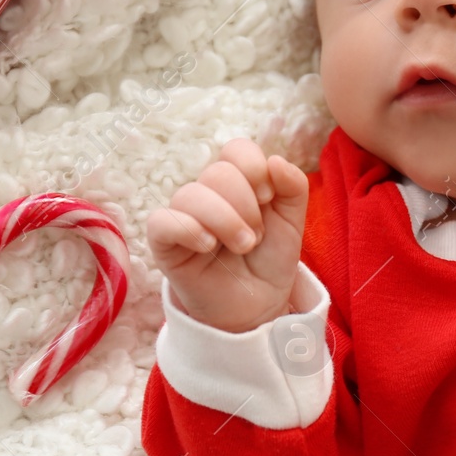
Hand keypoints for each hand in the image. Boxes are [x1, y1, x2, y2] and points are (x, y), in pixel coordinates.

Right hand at [146, 138, 308, 332]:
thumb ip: (293, 186)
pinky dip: (189, 229)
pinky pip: (162, 221)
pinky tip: (209, 246)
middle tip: (256, 237)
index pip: (236, 149)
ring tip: (242, 247)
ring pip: (190, 194)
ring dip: (225, 222)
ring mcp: (183, 216)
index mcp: (237, 181)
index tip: (268, 197)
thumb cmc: (270, 260)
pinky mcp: (164, 243)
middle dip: (246, 205)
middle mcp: (207, 193)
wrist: (258, 306)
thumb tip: (274, 161)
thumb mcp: (293, 221)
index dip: (254, 168)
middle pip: (218, 172)